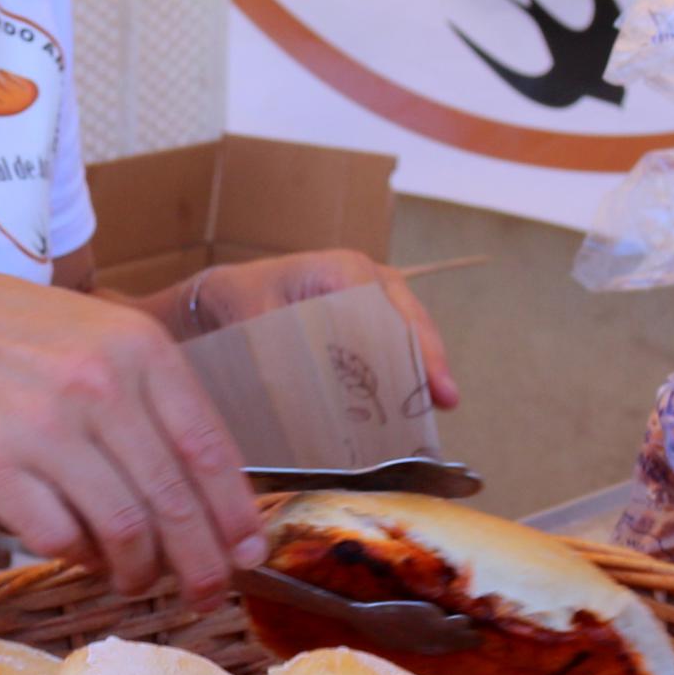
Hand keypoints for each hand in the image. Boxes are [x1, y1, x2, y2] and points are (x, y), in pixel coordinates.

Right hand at [0, 274, 262, 600]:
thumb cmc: (24, 341)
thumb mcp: (107, 340)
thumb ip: (161, 403)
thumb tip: (219, 499)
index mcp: (139, 349)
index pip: (208, 449)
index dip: (233, 513)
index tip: (247, 553)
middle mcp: (96, 384)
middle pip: (172, 500)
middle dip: (199, 563)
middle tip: (204, 592)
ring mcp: (41, 425)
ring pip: (121, 528)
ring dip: (139, 571)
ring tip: (137, 580)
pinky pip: (58, 537)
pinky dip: (80, 559)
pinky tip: (83, 555)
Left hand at [180, 249, 462, 410]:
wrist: (228, 297)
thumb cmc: (240, 299)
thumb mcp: (247, 310)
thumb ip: (268, 337)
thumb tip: (290, 379)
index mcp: (341, 269)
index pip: (386, 306)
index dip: (411, 340)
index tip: (426, 376)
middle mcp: (366, 279)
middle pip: (408, 318)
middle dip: (428, 359)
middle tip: (445, 399)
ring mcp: (373, 299)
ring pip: (408, 332)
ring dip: (422, 369)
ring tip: (441, 405)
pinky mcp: (368, 323)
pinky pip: (395, 343)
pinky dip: (404, 372)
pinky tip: (413, 405)